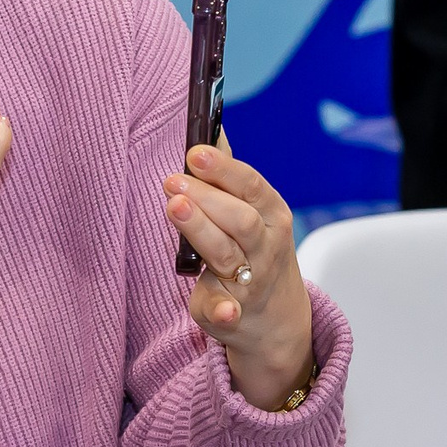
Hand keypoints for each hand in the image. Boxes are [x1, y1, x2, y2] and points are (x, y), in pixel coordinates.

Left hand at [163, 139, 314, 410]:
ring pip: (227, 255)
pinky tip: (221, 309)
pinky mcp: (230, 312)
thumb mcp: (252, 211)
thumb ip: (229, 177)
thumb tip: (211, 130)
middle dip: (206, 198)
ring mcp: (250, 281)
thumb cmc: (253, 250)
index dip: (223, 168)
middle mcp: (265, 247)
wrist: (274, 316)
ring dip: (202, 232)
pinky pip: (227, 312)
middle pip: (239, 219)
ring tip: (175, 208)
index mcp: (271, 215)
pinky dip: (225, 310)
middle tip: (172, 181)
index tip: (194, 152)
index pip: (250, 185)